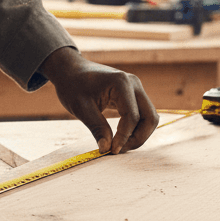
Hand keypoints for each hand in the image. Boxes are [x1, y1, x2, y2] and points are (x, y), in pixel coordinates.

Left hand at [40, 47, 158, 154]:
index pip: (132, 116)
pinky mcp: (132, 94)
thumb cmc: (72, 85)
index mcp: (121, 83)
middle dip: (138, 138)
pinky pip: (142, 114)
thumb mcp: (81, 107)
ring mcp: (135, 88)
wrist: (69, 70)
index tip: (111, 150)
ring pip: (149, 117)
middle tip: (118, 150)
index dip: (124, 137)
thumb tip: (106, 149)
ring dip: (138, 134)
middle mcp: (134, 84)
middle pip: (149, 117)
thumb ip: (96, 128)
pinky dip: (135, 128)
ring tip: (119, 145)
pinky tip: (120, 137)